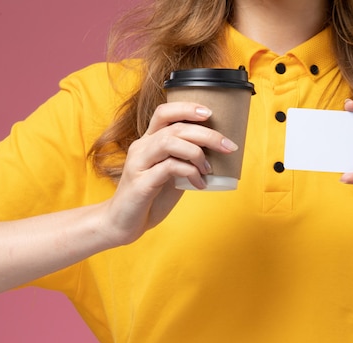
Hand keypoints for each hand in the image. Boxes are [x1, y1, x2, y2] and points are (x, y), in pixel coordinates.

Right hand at [100, 102, 237, 244]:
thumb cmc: (150, 198)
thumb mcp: (171, 174)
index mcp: (148, 142)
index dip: (187, 108)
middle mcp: (141, 148)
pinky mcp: (141, 183)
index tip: (210, 114)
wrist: (123, 223)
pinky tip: (199, 183)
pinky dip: (190, 172)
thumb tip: (217, 153)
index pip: (164, 113)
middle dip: (207, 134)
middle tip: (228, 146)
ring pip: (170, 142)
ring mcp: (139, 164)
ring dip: (197, 153)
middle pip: (175, 128)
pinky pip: (169, 167)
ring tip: (209, 169)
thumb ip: (186, 160)